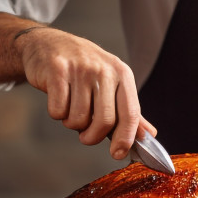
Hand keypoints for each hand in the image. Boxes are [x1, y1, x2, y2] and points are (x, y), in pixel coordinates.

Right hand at [16, 26, 153, 157]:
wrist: (49, 44)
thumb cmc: (83, 69)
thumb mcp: (111, 83)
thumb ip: (128, 111)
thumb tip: (149, 135)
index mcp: (122, 74)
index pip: (131, 114)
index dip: (125, 139)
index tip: (118, 154)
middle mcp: (104, 70)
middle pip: (104, 122)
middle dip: (92, 136)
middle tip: (85, 135)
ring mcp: (81, 69)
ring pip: (78, 119)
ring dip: (71, 123)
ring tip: (70, 107)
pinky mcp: (57, 70)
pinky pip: (58, 111)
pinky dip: (56, 113)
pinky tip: (58, 98)